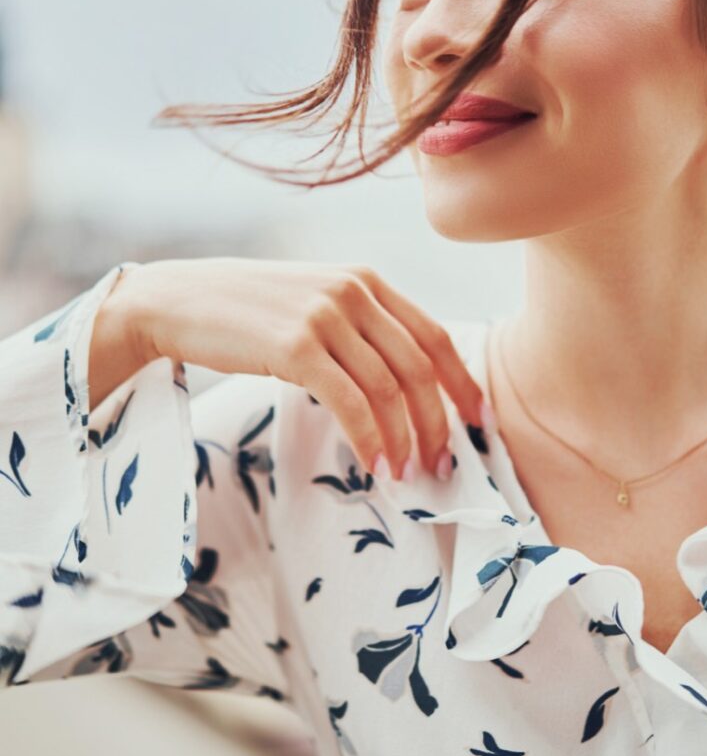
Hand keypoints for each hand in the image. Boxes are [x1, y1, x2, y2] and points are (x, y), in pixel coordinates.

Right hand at [119, 257, 486, 481]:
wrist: (179, 300)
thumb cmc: (249, 312)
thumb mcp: (315, 302)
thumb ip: (360, 327)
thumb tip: (405, 385)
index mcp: (367, 280)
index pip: (435, 335)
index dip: (463, 382)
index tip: (478, 422)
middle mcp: (353, 291)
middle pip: (419, 367)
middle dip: (438, 422)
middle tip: (442, 464)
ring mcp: (325, 316)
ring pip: (389, 389)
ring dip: (403, 439)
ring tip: (405, 474)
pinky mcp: (296, 345)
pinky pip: (350, 401)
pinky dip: (369, 438)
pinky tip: (374, 465)